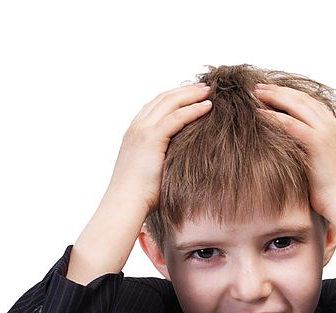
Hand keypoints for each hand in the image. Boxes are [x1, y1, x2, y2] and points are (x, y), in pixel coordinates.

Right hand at [105, 83, 212, 215]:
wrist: (125, 204)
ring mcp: (142, 131)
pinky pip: (177, 117)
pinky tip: (208, 106)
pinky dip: (193, 109)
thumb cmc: (139, 197)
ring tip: (209, 91)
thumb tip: (179, 163)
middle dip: (185, 91)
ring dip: (191, 94)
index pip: (155, 106)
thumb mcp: (150, 172)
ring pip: (170, 103)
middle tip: (205, 87)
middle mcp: (136, 127)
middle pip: (163, 99)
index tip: (192, 94)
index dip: (174, 97)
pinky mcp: (151, 138)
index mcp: (134, 134)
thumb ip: (162, 160)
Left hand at [252, 83, 335, 219]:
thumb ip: (311, 152)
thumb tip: (294, 153)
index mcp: (334, 129)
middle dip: (279, 91)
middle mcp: (331, 126)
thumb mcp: (323, 165)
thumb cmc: (333, 193)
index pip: (311, 103)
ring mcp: (326, 132)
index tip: (273, 91)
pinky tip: (258, 113)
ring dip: (274, 97)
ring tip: (255, 92)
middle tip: (259, 86)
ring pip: (296, 105)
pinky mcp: (317, 143)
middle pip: (302, 99)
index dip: (291, 95)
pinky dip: (274, 116)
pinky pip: (290, 124)